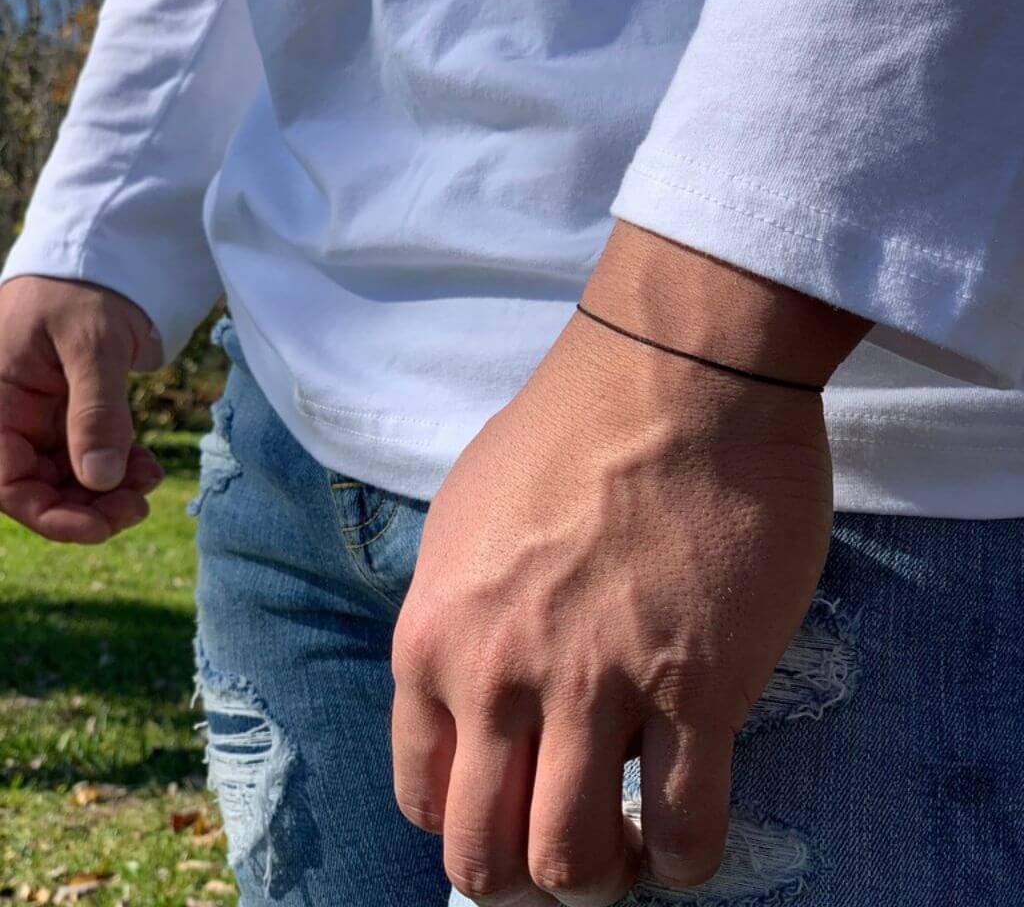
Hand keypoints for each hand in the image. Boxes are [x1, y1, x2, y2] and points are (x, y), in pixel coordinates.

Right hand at [0, 275, 164, 542]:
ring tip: (149, 482)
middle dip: (86, 507)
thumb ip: (96, 411)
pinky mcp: (66, 414)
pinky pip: (86, 457)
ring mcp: (37, 417)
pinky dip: (117, 469)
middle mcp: (8, 415)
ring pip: (64, 478)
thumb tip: (100, 480)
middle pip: (35, 487)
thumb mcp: (93, 344)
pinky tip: (147, 467)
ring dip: (107, 492)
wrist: (103, 258)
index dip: (47, 514)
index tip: (100, 526)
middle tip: (137, 507)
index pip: (4, 480)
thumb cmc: (85, 288)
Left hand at [391, 224, 867, 905]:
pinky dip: (687, 858)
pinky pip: (687, 829)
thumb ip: (458, 613)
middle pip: (486, 856)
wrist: (670, 375)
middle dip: (525, 882)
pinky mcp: (696, 686)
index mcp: (433, 640)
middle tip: (571, 854)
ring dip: (602, 880)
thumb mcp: (464, 517)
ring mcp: (595, 688)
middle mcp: (497, 680)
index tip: (514, 809)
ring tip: (632, 847)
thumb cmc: (566, 430)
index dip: (468, 824)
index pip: (422, 796)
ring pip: (576, 863)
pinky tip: (690, 830)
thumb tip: (478, 680)